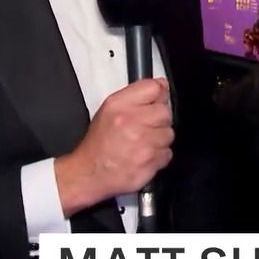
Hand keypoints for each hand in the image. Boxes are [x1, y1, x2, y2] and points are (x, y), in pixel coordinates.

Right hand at [56, 78, 172, 214]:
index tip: (154, 103)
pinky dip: (158, 157)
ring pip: (168, 134)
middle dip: (158, 121)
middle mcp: (130, 122)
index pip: (154, 88)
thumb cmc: (99, 144)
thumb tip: (162, 86)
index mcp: (119, 106)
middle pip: (165, 112)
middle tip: (144, 128)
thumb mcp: (109, 110)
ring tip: (142, 144)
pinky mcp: (149, 162)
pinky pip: (166, 154)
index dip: (157, 96)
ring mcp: (142, 143)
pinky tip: (143, 156)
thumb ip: (136, 95)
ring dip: (158, 140)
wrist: (90, 173)